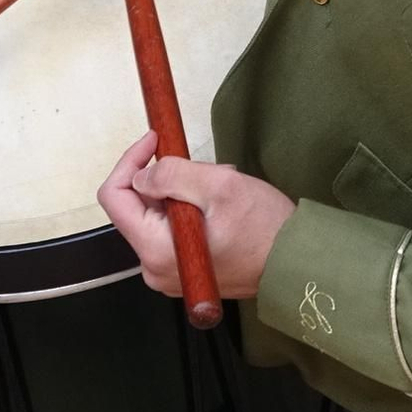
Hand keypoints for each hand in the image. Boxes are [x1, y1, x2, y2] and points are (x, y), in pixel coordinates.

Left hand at [97, 131, 295, 298]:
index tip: (155, 140)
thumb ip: (172, 175)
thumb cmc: (265, 229)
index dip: (131, 161)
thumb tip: (142, 174)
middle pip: (136, 206)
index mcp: (157, 251)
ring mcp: (169, 271)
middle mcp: (155, 268)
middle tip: (202, 168)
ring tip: (219, 188)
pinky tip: (219, 205)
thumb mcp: (219, 187)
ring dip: (182, 191)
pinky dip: (189, 208)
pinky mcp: (185, 268)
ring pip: (157, 214)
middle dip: (165, 178)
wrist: (295, 263)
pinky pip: (172, 229)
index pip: (115, 198)